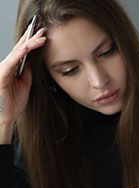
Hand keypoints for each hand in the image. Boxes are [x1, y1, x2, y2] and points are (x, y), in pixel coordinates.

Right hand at [0, 27, 46, 142]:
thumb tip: (34, 60)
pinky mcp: (1, 75)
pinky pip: (12, 61)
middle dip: (32, 37)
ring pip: (17, 52)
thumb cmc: (14, 101)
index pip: (23, 50)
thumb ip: (29, 71)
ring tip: (41, 36)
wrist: (6, 116)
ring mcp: (3, 69)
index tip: (43, 33)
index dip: (32, 40)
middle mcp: (7, 65)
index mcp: (13, 67)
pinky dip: (20, 53)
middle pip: (20, 47)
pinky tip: (27, 47)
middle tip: (43, 28)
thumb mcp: (26, 83)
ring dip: (30, 43)